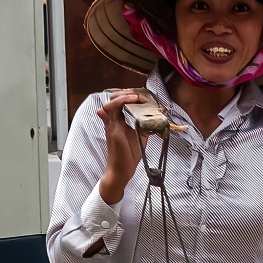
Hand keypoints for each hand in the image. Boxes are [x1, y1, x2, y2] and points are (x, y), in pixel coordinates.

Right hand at [96, 90, 147, 204]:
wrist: (123, 169)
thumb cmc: (130, 154)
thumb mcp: (141, 136)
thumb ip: (145, 125)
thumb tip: (153, 116)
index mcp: (119, 121)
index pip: (121, 102)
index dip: (130, 97)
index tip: (143, 98)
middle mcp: (113, 120)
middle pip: (114, 98)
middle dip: (126, 93)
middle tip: (139, 96)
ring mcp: (111, 124)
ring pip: (110, 102)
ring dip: (123, 96)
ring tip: (135, 97)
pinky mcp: (112, 129)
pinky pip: (109, 112)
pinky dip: (117, 104)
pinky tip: (127, 100)